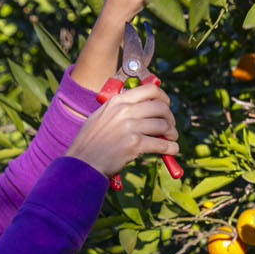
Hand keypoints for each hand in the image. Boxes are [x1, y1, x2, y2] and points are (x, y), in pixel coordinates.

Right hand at [65, 82, 179, 177]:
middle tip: (170, 126)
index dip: (163, 97)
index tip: (166, 106)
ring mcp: (129, 127)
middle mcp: (124, 110)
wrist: (83, 163)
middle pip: (160, 107)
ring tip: (171, 139)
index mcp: (117, 101)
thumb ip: (121, 109)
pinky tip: (172, 150)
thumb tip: (146, 108)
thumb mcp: (102, 117)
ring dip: (171, 133)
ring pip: (163, 125)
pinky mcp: (134, 144)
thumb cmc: (92, 143)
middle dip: (169, 117)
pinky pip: (161, 144)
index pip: (150, 90)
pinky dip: (170, 148)